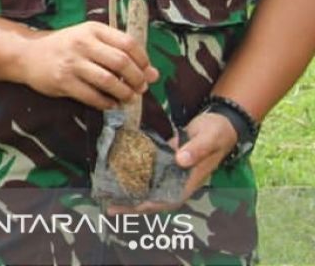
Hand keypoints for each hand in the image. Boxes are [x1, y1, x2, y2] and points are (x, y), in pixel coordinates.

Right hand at [16, 22, 158, 110]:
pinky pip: (92, 96)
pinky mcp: (63, 81)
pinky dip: (106, 103)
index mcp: (92, 29)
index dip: (143, 60)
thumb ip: (119, 52)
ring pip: (109, 81)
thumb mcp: (89, 40)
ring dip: (124, 93)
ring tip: (127, 98)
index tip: (146, 71)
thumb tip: (153, 74)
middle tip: (140, 88)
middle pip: (121, 62)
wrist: (27, 54)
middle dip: (137, 79)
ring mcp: (72, 63)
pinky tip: (110, 103)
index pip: (128, 43)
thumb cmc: (64, 46)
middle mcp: (82, 43)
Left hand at [108, 111, 238, 214]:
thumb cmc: (217, 131)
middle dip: (135, 205)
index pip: (170, 199)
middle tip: (110, 208)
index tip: (133, 208)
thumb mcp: (209, 138)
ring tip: (109, 196)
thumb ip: (196, 149)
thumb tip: (180, 160)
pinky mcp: (167, 160)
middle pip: (156, 198)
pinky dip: (136, 176)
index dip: (152, 205)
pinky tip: (119, 175)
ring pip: (151, 187)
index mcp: (192, 180)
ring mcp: (173, 171)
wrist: (221, 121)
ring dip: (132, 193)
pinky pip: (150, 172)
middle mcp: (180, 179)